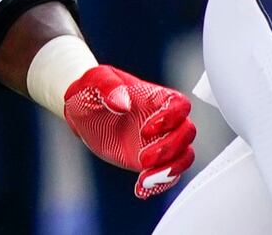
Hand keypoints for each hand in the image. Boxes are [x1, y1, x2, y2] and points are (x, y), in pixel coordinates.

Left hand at [63, 64, 195, 198]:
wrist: (84, 114)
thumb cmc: (92, 91)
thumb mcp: (95, 81)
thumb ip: (109, 88)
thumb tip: (122, 103)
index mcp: (155, 97)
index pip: (180, 105)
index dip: (171, 118)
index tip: (145, 130)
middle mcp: (163, 119)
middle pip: (187, 133)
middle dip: (169, 149)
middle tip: (142, 160)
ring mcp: (160, 141)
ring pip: (184, 156)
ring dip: (170, 171)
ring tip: (145, 181)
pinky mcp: (152, 161)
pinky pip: (168, 175)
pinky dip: (159, 186)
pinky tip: (140, 190)